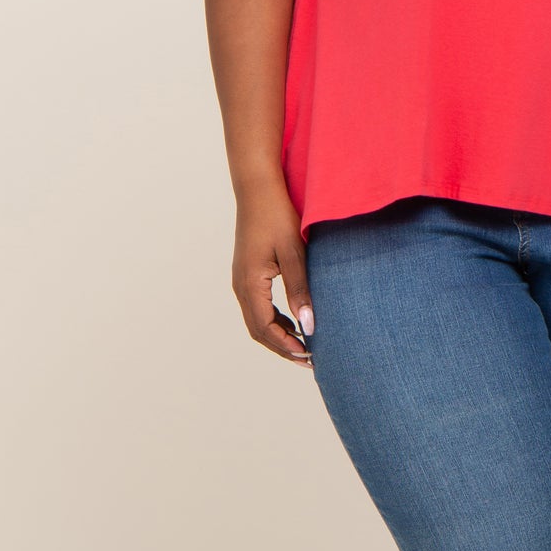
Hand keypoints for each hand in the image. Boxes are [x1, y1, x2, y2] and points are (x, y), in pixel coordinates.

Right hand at [232, 190, 314, 366]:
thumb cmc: (277, 216)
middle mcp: (240, 286)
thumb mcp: (294, 253)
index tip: (310, 356)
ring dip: (279, 336)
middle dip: (283, 347)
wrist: (258, 189)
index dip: (287, 346)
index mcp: (250, 284)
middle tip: (310, 360)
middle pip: (258, 331)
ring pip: (257, 321)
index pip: (266, 328)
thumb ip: (300, 290)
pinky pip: (258, 307)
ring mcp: (241, 281)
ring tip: (305, 346)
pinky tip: (295, 322)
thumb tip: (309, 327)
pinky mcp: (247, 274)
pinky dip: (275, 321)